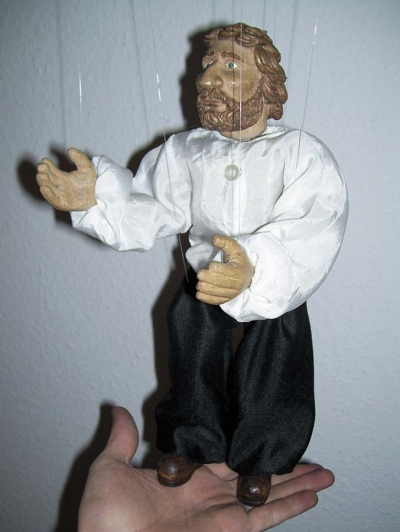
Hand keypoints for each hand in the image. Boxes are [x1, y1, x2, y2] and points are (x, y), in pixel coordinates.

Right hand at [36, 148, 96, 210]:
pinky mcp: (62, 204)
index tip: (44, 160)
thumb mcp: (86, 167)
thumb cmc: (91, 182)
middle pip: (47, 178)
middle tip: (40, 167)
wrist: (98, 196)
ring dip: (42, 182)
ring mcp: (60, 195)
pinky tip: (44, 188)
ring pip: (47, 187)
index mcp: (63, 177)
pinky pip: (53, 199)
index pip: (51, 170)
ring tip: (41, 175)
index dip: (46, 164)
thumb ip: (79, 158)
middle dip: (42, 172)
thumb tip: (70, 149)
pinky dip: (48, 195)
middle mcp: (59, 186)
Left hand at [78, 407, 334, 531]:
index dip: (246, 446)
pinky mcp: (231, 531)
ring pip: (268, 494)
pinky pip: (266, 516)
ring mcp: (223, 514)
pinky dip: (290, 507)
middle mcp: (209, 496)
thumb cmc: (104, 522)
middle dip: (282, 467)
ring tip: (322, 474)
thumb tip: (118, 409)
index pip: (225, 457)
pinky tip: (311, 496)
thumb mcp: (109, 470)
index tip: (262, 433)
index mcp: (186, 478)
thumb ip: (123, 440)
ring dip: (296, 484)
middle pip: (254, 475)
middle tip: (309, 458)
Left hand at [196, 235, 254, 304]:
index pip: (227, 271)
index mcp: (240, 271)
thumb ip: (225, 242)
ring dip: (205, 288)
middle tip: (200, 274)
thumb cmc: (239, 261)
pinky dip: (206, 298)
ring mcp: (232, 294)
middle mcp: (237, 285)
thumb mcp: (235, 249)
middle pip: (220, 283)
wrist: (247, 277)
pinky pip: (215, 301)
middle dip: (208, 278)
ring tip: (199, 283)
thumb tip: (214, 238)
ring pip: (217, 292)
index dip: (217, 268)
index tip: (210, 265)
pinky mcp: (226, 300)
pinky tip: (199, 293)